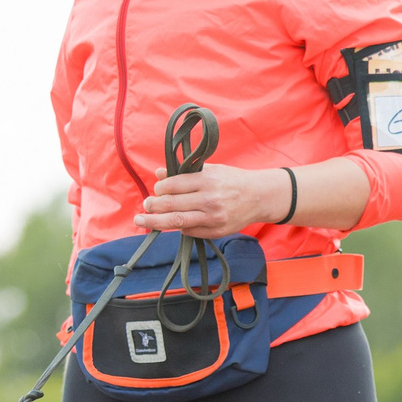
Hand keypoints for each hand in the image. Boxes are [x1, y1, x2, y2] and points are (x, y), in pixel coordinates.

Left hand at [138, 162, 289, 236]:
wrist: (259, 197)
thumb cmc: (232, 180)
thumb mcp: (211, 170)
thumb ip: (185, 172)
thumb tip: (159, 173)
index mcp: (207, 180)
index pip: (174, 185)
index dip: (160, 188)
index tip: (157, 189)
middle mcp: (209, 200)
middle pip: (171, 205)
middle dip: (153, 206)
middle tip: (145, 205)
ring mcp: (212, 218)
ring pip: (176, 222)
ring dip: (156, 222)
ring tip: (143, 220)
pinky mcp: (216, 231)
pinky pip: (190, 231)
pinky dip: (179, 227)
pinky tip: (173, 223)